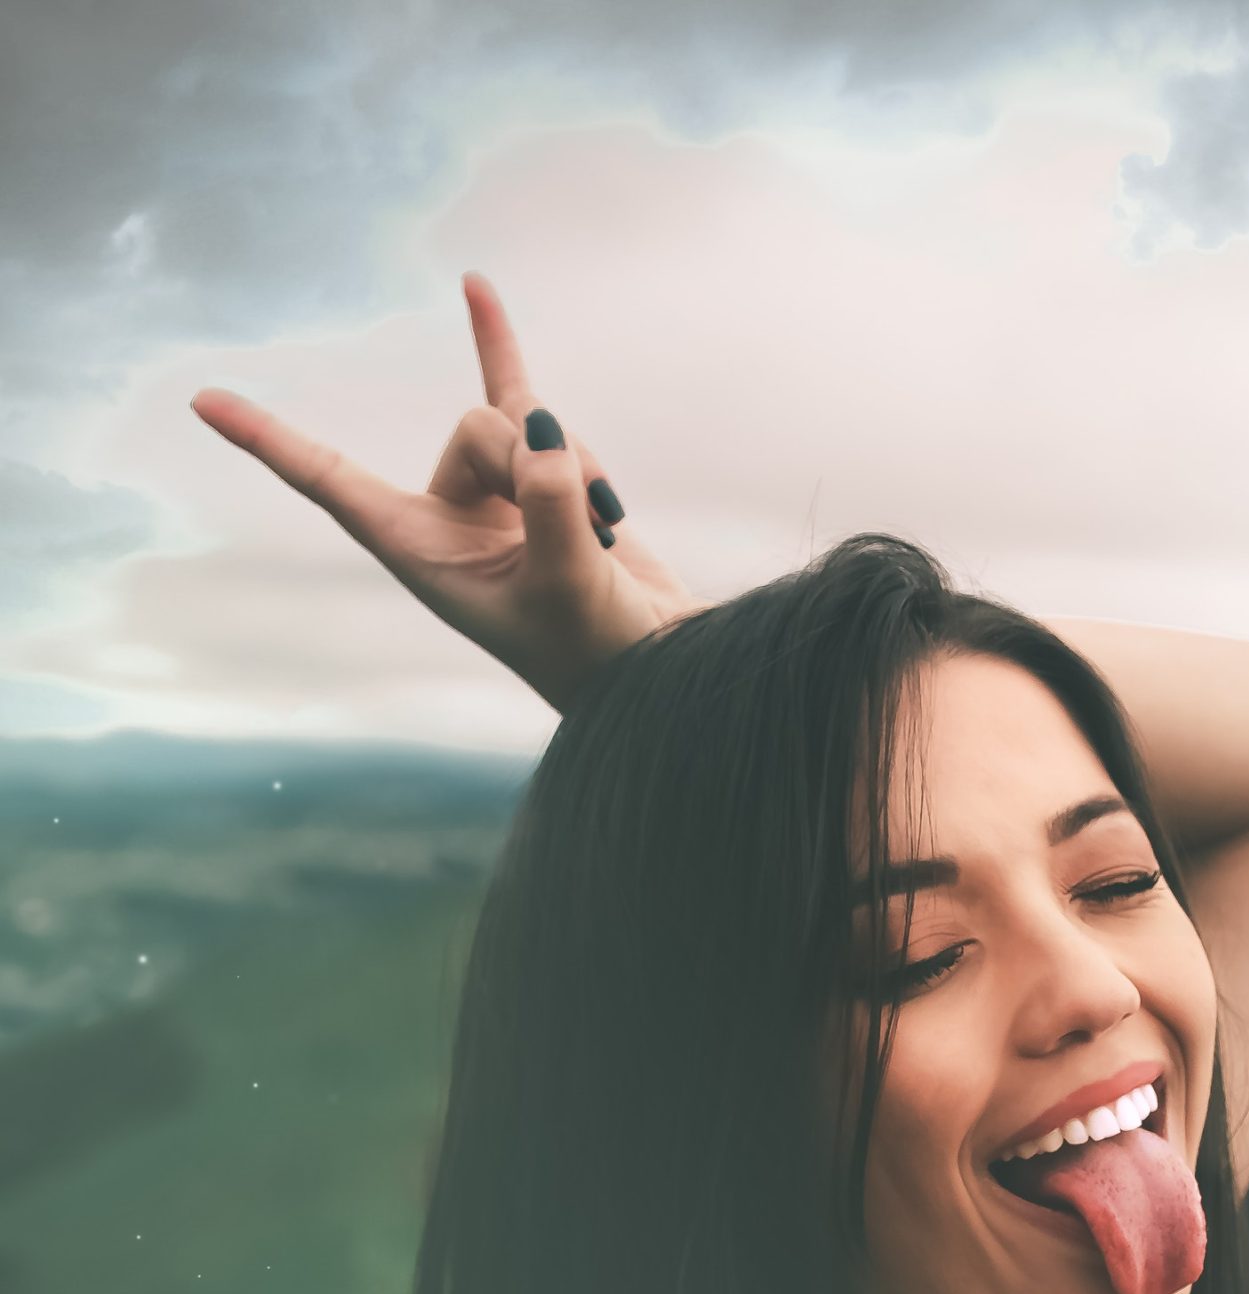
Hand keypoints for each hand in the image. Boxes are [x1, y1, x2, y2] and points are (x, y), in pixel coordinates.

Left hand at [190, 272, 709, 714]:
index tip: (202, 401)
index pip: (331, 486)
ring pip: (518, 419)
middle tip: (575, 530)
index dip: (271, 444)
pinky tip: (474, 286)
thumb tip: (535, 430)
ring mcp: (497, 494)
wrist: (660, 666)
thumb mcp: (572, 587)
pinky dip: (498, 344)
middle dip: (532, 458)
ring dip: (574, 462)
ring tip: (604, 532)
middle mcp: (450, 520)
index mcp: (424, 557)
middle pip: (472, 431)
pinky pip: (517, 393)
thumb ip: (550, 508)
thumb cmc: (602, 652)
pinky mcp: (544, 474)